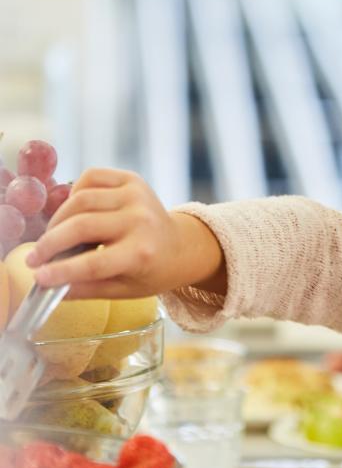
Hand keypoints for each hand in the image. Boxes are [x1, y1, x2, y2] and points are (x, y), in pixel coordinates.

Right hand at [24, 168, 224, 299]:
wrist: (181, 245)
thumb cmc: (151, 271)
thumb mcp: (124, 290)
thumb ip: (86, 289)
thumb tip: (48, 287)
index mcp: (142, 253)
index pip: (94, 263)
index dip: (61, 270)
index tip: (38, 277)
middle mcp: (140, 221)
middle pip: (82, 226)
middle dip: (50, 243)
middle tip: (35, 258)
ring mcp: (137, 195)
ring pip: (81, 200)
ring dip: (58, 219)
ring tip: (53, 237)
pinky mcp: (132, 180)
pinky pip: (91, 177)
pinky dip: (75, 193)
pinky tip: (73, 211)